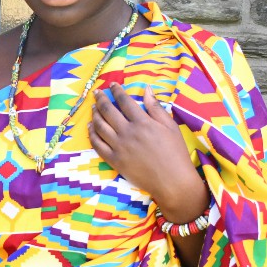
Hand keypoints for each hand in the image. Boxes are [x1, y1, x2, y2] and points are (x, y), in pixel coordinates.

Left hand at [88, 82, 208, 221]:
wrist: (172, 181)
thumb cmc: (175, 153)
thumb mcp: (170, 127)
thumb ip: (156, 107)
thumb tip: (146, 89)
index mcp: (142, 122)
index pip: (124, 101)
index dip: (116, 91)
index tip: (112, 85)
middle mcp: (128, 133)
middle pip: (108, 111)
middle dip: (101, 99)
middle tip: (97, 93)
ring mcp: (119, 147)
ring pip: (100, 126)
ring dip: (95, 114)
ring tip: (93, 108)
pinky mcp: (114, 160)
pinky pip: (97, 145)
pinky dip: (92, 134)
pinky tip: (91, 128)